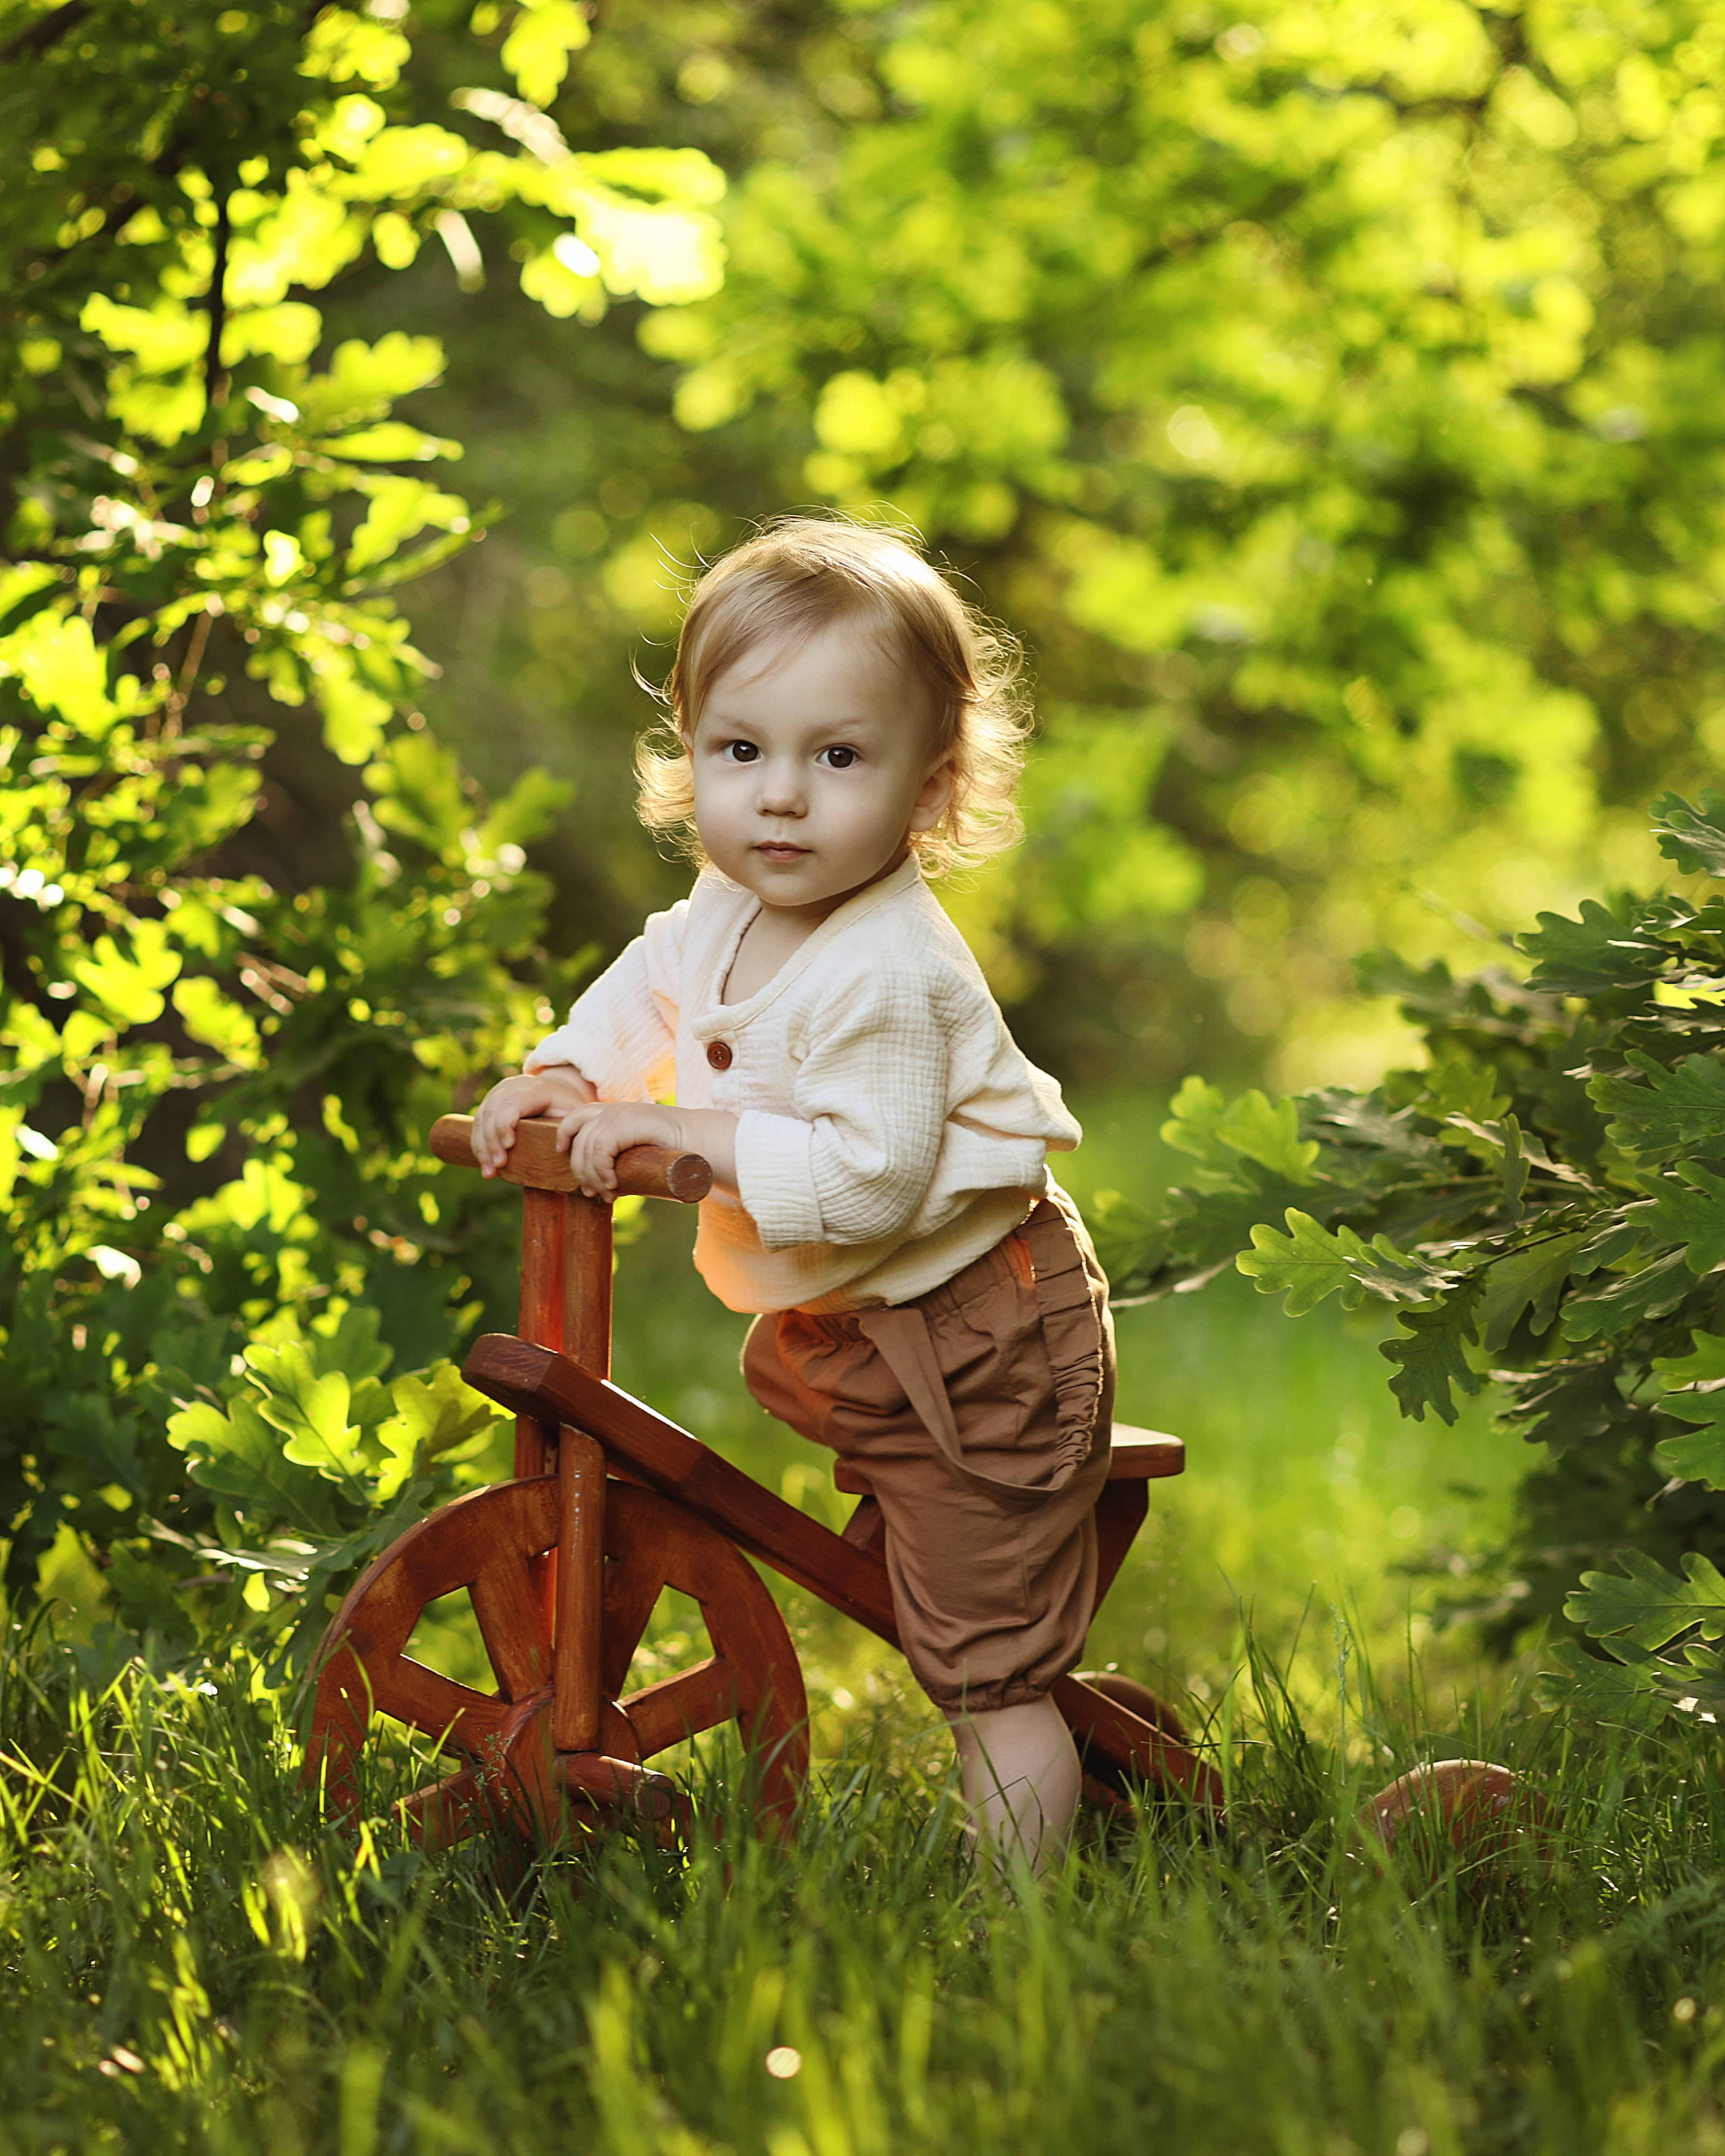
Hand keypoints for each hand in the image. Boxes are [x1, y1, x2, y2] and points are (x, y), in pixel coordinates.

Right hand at [471, 1068, 593, 1176]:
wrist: (556, 1089)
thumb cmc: (567, 1105)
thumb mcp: (575, 1110)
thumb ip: (571, 1124)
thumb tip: (563, 1147)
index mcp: (531, 1088)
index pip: (510, 1104)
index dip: (505, 1124)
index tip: (508, 1146)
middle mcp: (509, 1088)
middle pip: (492, 1113)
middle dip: (492, 1141)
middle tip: (500, 1165)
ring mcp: (496, 1095)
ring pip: (481, 1120)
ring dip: (483, 1149)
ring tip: (490, 1173)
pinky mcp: (488, 1106)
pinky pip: (477, 1126)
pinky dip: (480, 1148)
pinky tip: (486, 1167)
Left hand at [554, 1100, 685, 1198]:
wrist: (702, 1141)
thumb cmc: (675, 1152)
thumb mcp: (639, 1155)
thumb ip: (621, 1164)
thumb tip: (604, 1189)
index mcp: (614, 1113)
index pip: (575, 1119)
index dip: (564, 1136)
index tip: (562, 1154)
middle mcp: (613, 1110)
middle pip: (577, 1138)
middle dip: (580, 1169)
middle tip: (593, 1192)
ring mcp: (618, 1113)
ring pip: (586, 1147)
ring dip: (592, 1176)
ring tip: (607, 1194)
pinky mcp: (626, 1122)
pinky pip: (599, 1149)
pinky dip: (601, 1170)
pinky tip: (613, 1185)